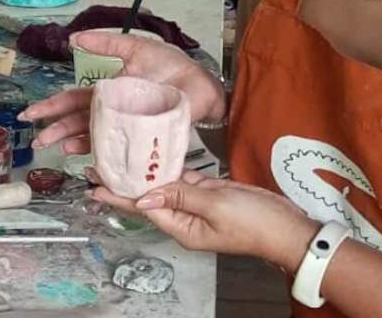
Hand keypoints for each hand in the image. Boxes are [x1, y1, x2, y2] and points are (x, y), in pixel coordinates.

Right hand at [20, 29, 224, 154]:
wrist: (202, 86)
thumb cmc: (173, 68)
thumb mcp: (137, 49)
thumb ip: (107, 42)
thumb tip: (75, 37)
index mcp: (109, 92)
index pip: (74, 100)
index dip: (52, 107)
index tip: (31, 114)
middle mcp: (114, 113)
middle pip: (79, 122)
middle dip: (56, 131)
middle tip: (38, 140)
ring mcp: (127, 127)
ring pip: (95, 138)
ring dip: (75, 144)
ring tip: (58, 149)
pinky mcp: (144, 138)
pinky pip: (121, 150)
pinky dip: (105, 157)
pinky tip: (92, 161)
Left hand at [93, 170, 317, 271]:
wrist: (288, 227)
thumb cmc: (255, 222)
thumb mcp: (215, 205)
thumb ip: (179, 196)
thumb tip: (144, 196)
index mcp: (182, 227)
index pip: (142, 208)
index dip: (117, 196)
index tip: (93, 186)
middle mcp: (184, 218)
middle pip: (147, 198)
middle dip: (124, 182)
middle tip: (98, 165)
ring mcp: (196, 206)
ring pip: (164, 186)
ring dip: (144, 173)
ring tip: (119, 156)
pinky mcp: (209, 194)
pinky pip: (182, 180)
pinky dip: (169, 167)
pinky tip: (155, 155)